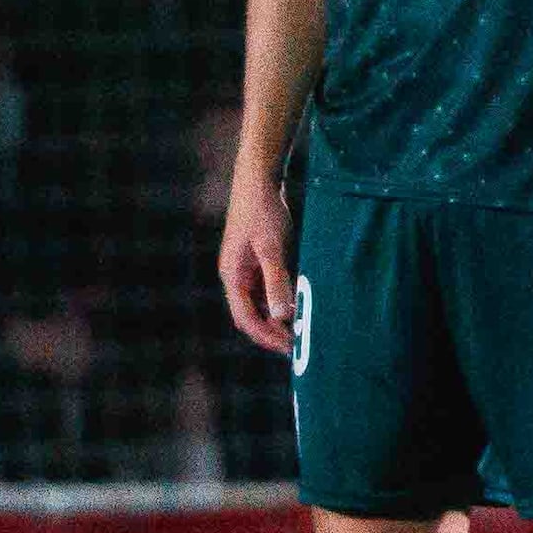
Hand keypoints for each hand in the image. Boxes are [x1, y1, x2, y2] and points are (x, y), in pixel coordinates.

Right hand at [217, 170, 295, 353]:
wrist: (258, 184)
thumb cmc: (263, 214)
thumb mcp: (272, 249)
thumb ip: (276, 281)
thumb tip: (280, 315)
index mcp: (233, 276)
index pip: (245, 318)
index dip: (265, 336)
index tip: (288, 347)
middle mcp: (235, 276)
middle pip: (249, 315)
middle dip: (270, 332)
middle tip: (297, 345)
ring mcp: (244, 270)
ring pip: (257, 305)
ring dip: (275, 319)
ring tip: (299, 331)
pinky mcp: (255, 263)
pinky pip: (265, 291)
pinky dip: (278, 303)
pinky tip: (297, 307)